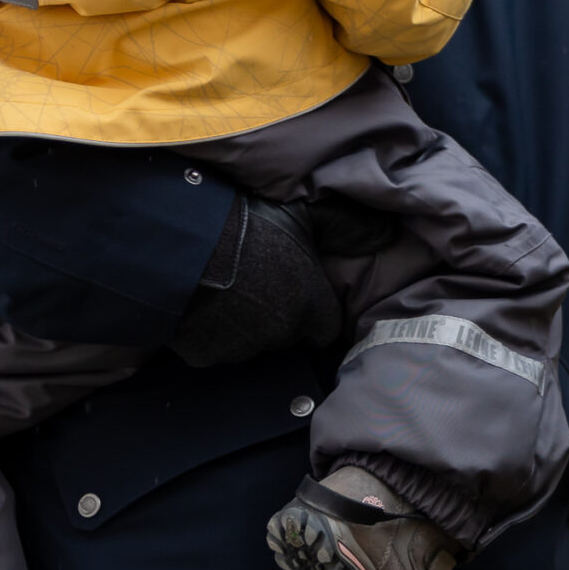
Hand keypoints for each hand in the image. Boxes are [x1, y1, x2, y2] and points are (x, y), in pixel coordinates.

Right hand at [168, 194, 342, 368]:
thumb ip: (349, 227)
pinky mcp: (203, 356)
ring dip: (244, 324)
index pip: (325, 327)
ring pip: (250, 343)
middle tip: (259, 280)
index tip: (298, 289)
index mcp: (311, 305)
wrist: (182, 241)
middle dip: (278, 315)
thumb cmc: (250, 223)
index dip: (313, 308)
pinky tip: (202, 301)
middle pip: (287, 334)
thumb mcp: (308, 213)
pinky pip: (212, 347)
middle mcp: (280, 334)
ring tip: (228, 286)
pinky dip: (209, 331)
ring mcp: (239, 349)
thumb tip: (387, 235)